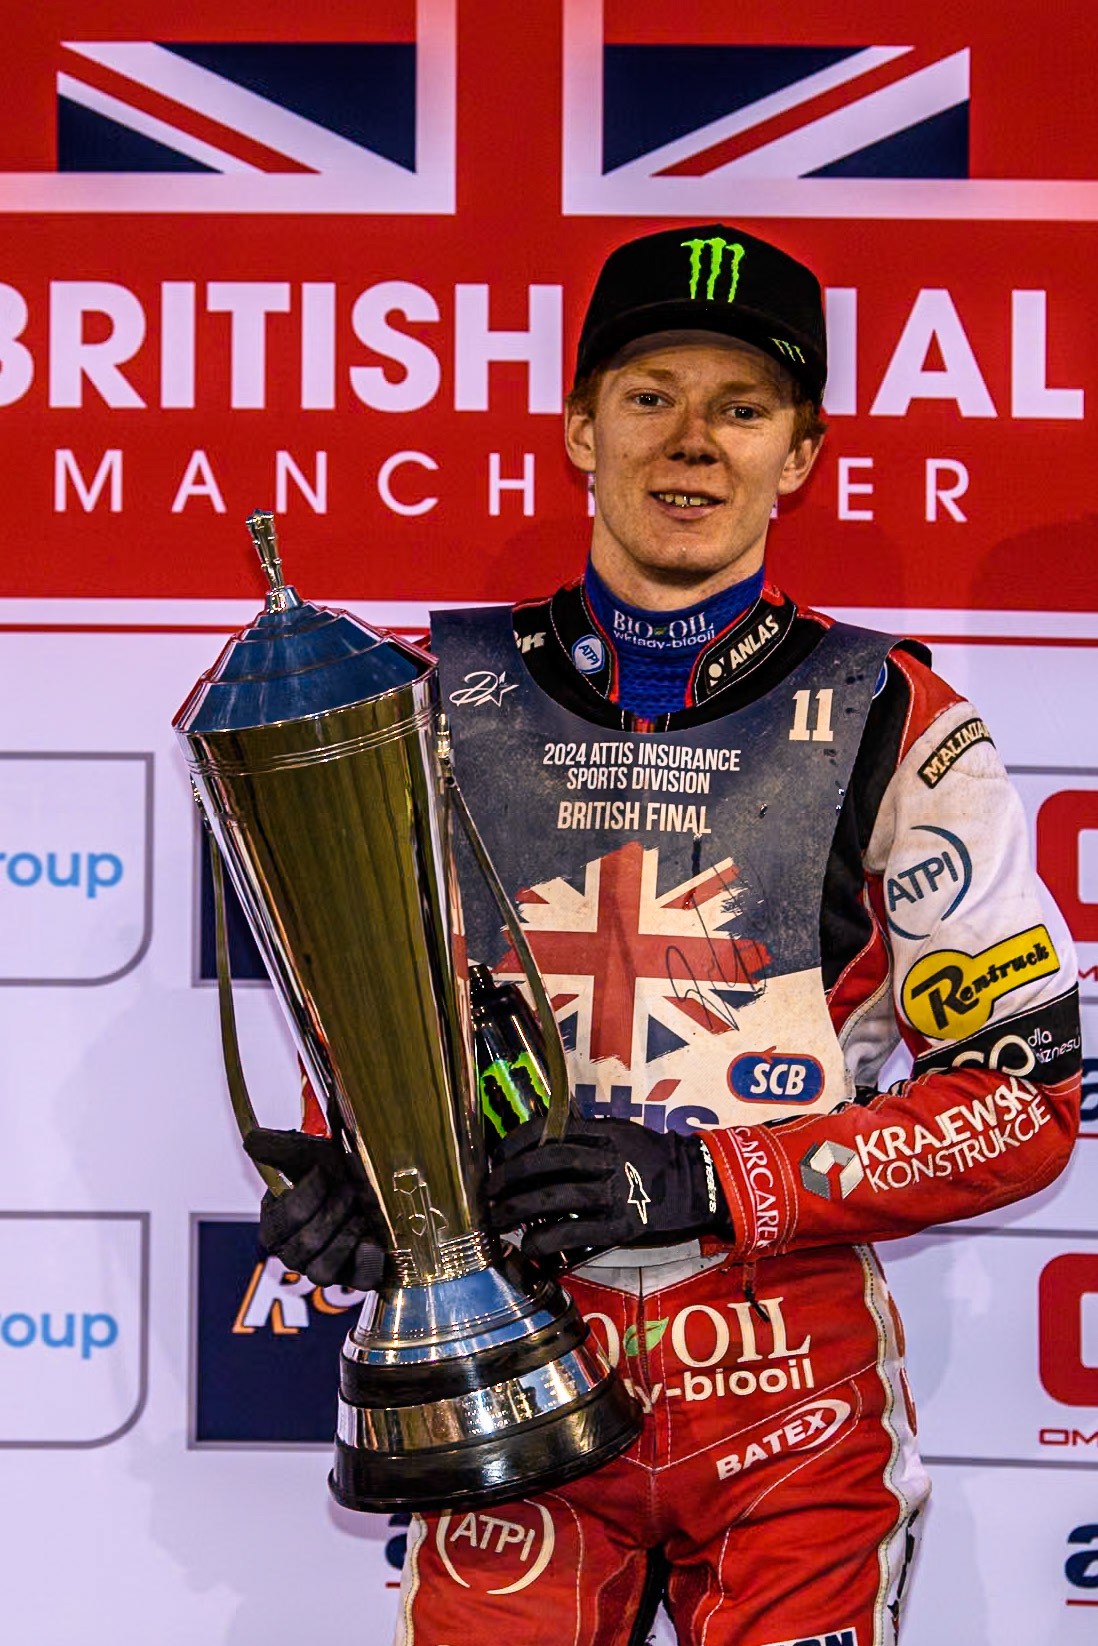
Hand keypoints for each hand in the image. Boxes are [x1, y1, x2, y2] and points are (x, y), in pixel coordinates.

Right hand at [244, 1128, 384, 1291]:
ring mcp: (322, 1268)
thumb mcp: (307, 1152)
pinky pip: (357, 1283)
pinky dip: (366, 1264)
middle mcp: (293, 1253)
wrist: (370, 1182)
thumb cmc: (333, 1169)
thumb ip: (276, 1147)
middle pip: (305, 1246)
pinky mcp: (354, 1277)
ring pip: (323, 1271)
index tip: (324, 1170)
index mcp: (274, 1226)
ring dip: (346, 1237)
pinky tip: (373, 1243)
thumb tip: (251, 1141)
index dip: (308, 1194)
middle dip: (332, 1213)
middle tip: (349, 1189)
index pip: (285, 1220)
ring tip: (360, 1213)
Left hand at [484, 1116, 726, 1260]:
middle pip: (548, 1163)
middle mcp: (607, 1159)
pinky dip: (548, 1240)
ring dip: (519, 1209)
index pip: (549, 1132)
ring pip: (556, 1198)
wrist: (700, 1185)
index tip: (496, 1159)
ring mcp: (616, 1193)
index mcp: (603, 1132)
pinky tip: (529, 1247)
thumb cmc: (655, 1158)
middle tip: (487, 1192)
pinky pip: (576, 1232)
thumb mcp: (623, 1132)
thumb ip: (586, 1135)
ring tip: (496, 1220)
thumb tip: (540, 1142)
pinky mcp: (623, 1225)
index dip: (516, 1145)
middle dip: (510, 1177)